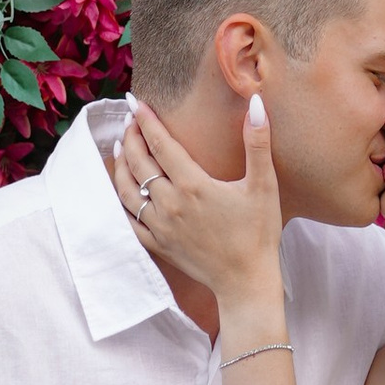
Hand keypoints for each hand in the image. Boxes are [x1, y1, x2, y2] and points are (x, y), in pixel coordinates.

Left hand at [122, 91, 284, 311]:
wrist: (246, 282)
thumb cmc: (258, 233)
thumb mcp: (264, 185)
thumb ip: (258, 143)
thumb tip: (257, 103)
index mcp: (193, 185)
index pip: (161, 145)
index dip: (147, 122)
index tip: (136, 102)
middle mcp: (170, 204)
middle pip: (139, 164)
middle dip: (131, 138)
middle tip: (130, 120)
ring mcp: (160, 227)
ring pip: (128, 191)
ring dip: (121, 166)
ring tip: (120, 148)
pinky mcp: (158, 245)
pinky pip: (129, 221)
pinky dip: (121, 201)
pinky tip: (121, 190)